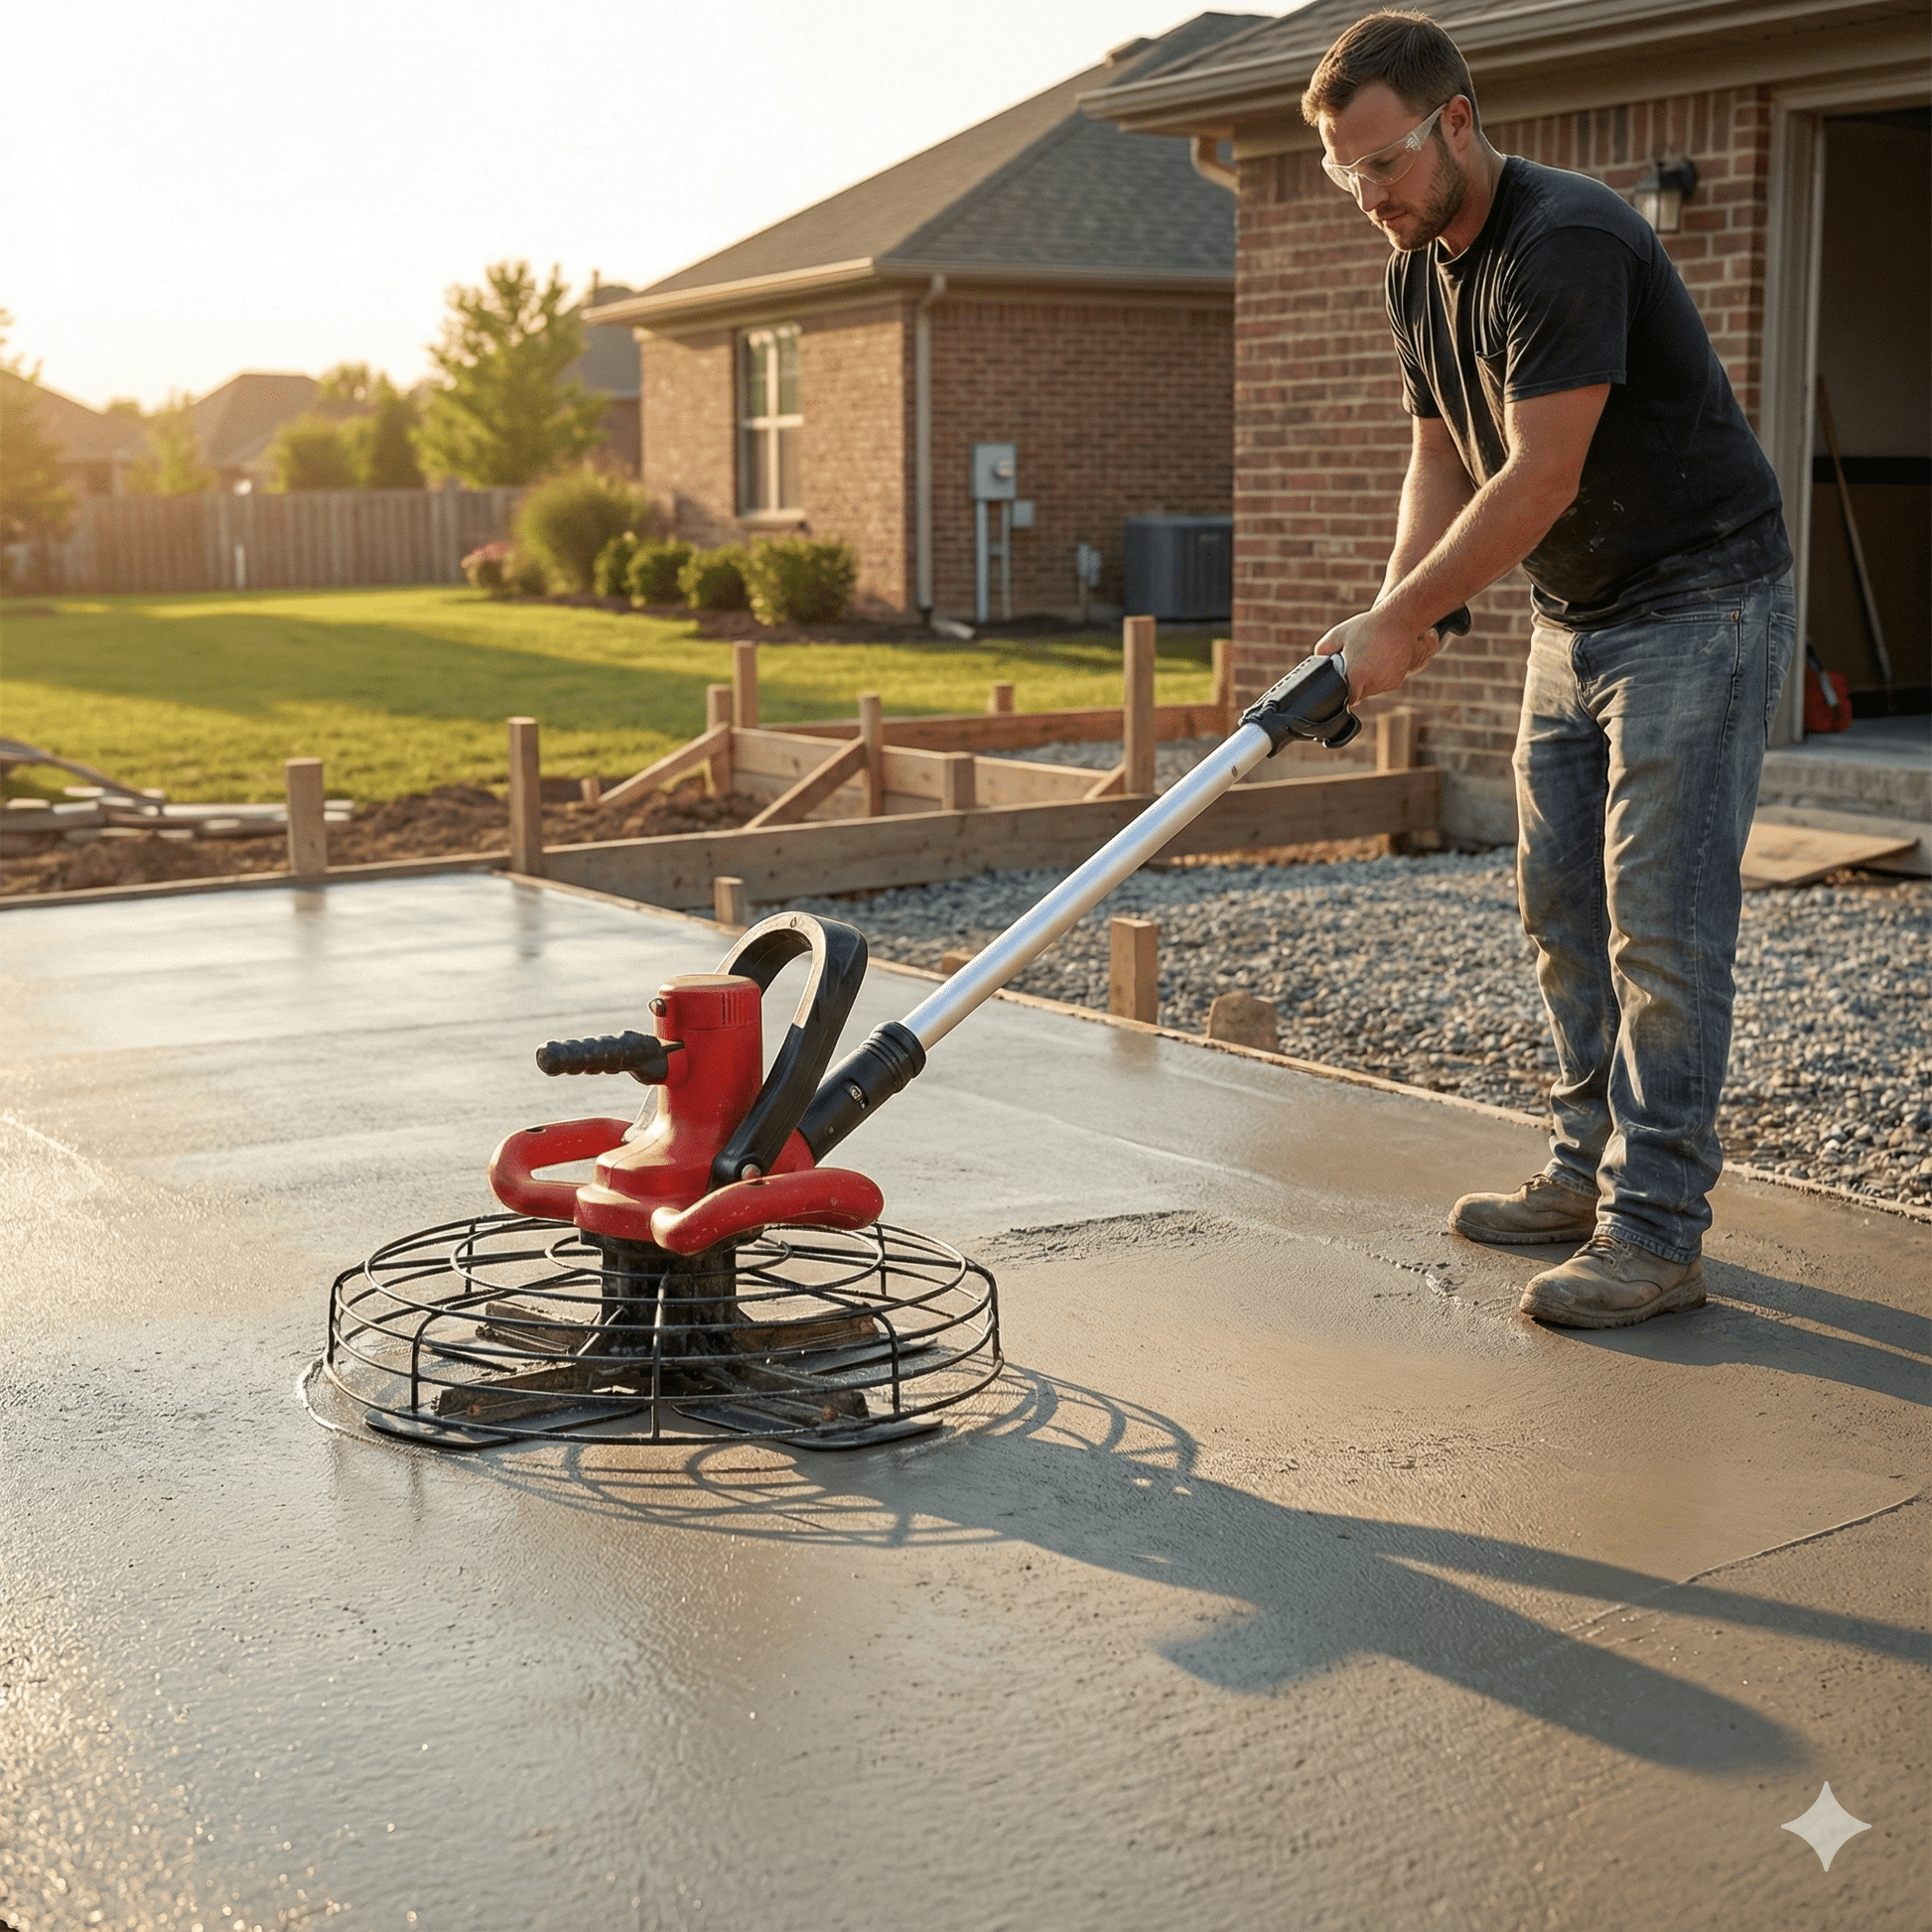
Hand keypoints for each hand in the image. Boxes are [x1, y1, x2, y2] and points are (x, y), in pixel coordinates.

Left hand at [1313, 608, 1444, 702]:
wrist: (1399, 621)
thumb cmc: (1368, 627)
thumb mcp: (1338, 634)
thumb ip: (1322, 651)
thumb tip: (1317, 662)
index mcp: (1358, 674)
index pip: (1348, 699)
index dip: (1343, 694)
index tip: (1340, 687)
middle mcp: (1374, 682)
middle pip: (1359, 694)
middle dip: (1354, 684)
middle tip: (1354, 665)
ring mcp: (1387, 683)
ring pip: (1371, 690)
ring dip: (1367, 682)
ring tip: (1367, 660)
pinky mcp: (1396, 681)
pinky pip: (1383, 685)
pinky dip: (1379, 678)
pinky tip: (1379, 662)